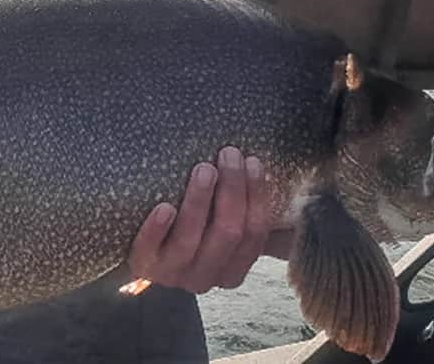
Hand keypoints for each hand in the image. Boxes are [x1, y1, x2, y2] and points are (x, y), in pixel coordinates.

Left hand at [127, 146, 290, 294]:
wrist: (143, 253)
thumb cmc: (191, 229)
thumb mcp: (223, 227)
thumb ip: (250, 215)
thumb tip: (291, 186)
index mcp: (231, 271)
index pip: (255, 235)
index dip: (258, 198)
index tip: (254, 162)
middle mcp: (204, 278)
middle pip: (227, 235)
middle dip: (232, 191)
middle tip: (229, 154)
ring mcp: (172, 274)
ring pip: (190, 240)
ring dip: (199, 202)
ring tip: (203, 168)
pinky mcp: (142, 265)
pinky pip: (150, 249)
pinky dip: (157, 228)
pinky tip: (164, 206)